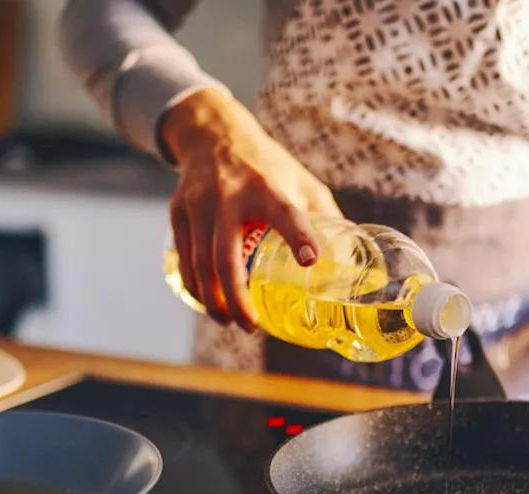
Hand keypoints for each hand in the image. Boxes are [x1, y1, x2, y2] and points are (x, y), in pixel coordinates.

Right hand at [160, 89, 341, 330]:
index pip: (285, 214)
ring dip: (214, 300)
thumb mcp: (301, 180)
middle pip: (226, 256)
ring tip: (230, 321)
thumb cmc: (266, 165)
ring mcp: (199, 204)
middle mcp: (229, 195)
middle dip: (236, 298)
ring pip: (200, 263)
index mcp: (268, 187)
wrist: (214, 133)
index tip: (310, 261)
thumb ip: (324, 217)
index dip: (299, 237)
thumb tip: (349, 262)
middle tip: (251, 326)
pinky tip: (209, 301)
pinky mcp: (179, 211)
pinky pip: (184, 257)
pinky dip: (195, 285)